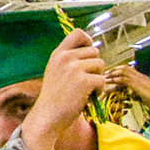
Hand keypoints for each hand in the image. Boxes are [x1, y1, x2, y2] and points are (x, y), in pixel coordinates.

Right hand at [19, 31, 104, 149]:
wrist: (47, 116)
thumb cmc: (54, 97)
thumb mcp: (56, 70)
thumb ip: (70, 59)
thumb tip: (93, 49)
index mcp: (58, 53)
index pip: (77, 33)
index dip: (88, 40)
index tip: (88, 53)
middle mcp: (65, 57)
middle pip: (94, 51)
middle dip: (95, 65)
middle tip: (87, 79)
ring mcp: (74, 68)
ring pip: (100, 64)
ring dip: (98, 77)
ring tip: (87, 89)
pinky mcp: (84, 81)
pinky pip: (102, 79)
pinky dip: (99, 89)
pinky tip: (89, 96)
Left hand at [105, 63, 149, 110]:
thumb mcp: (144, 94)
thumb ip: (136, 92)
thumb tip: (130, 95)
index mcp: (142, 77)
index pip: (129, 69)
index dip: (119, 70)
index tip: (111, 73)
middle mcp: (140, 76)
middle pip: (125, 68)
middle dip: (114, 70)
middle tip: (105, 73)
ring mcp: (138, 79)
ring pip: (123, 72)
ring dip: (113, 74)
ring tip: (105, 77)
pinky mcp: (137, 84)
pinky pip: (124, 79)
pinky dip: (116, 80)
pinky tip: (110, 82)